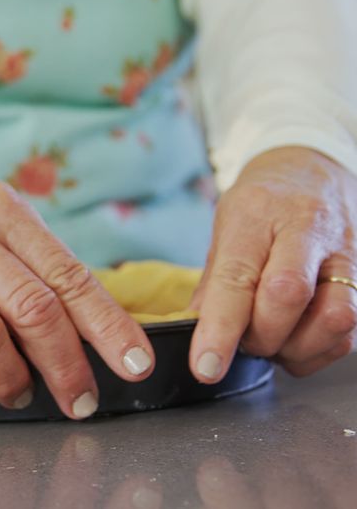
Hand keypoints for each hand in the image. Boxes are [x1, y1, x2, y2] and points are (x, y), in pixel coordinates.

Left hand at [191, 147, 356, 380]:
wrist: (312, 169)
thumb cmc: (262, 204)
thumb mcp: (225, 228)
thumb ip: (214, 282)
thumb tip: (194, 330)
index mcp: (257, 215)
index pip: (238, 278)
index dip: (220, 328)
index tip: (206, 365)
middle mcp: (307, 232)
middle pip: (288, 297)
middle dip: (260, 336)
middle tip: (244, 341)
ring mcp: (344, 254)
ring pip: (335, 318)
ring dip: (296, 348)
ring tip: (273, 341)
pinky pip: (350, 331)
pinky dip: (318, 350)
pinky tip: (297, 340)